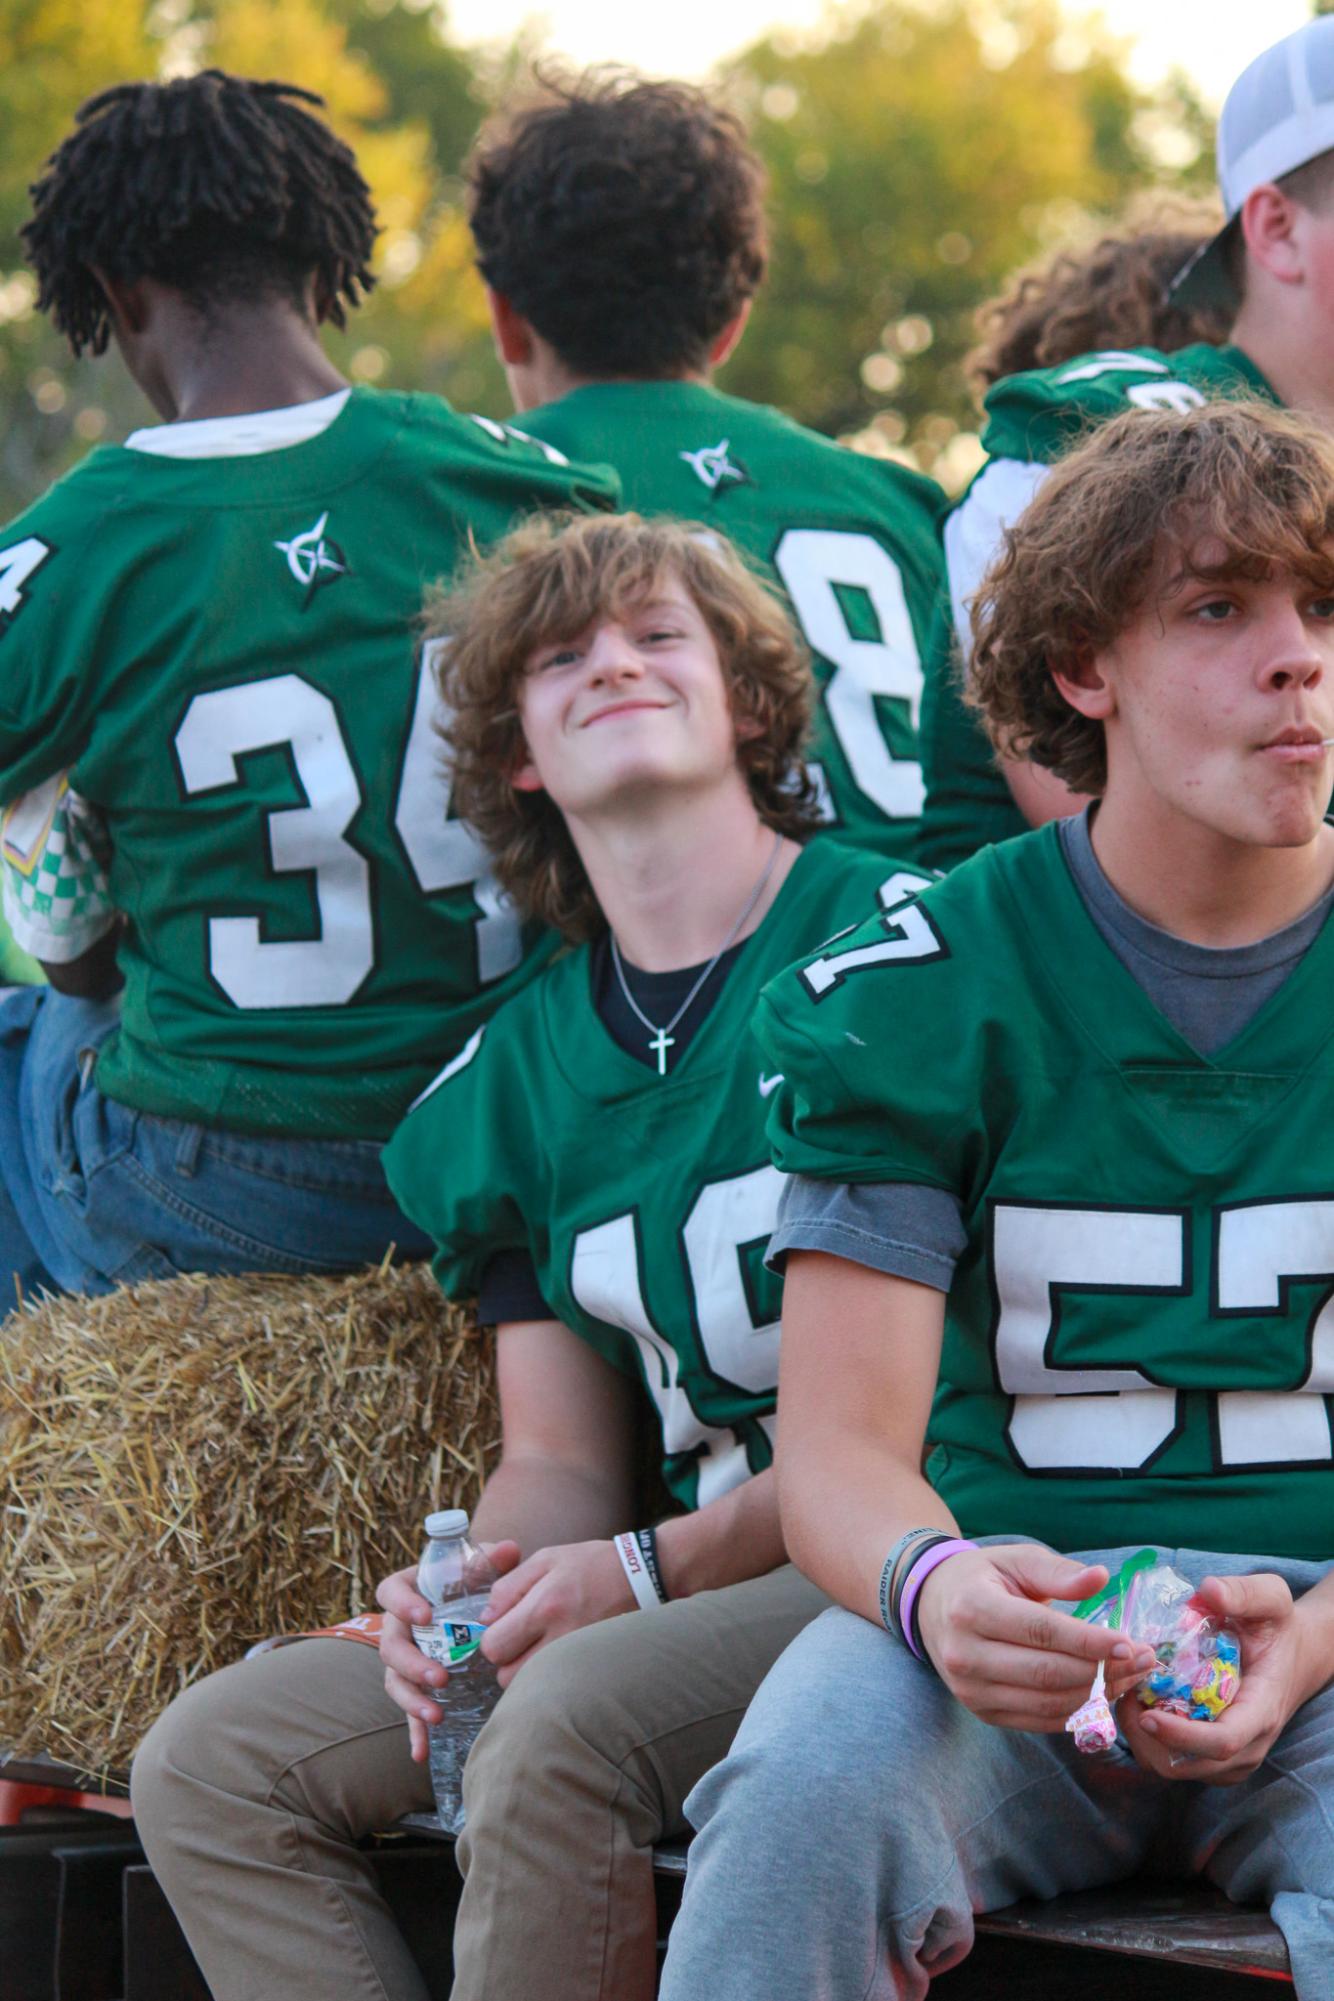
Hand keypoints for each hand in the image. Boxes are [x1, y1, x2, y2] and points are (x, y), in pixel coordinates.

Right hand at [376, 1542, 521, 1761]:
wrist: (476, 1600)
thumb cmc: (475, 1579)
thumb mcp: (482, 1566)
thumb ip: (493, 1559)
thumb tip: (510, 1550)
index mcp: (409, 1589)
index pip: (390, 1591)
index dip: (403, 1604)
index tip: (425, 1615)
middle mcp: (399, 1625)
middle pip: (390, 1645)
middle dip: (412, 1664)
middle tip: (440, 1676)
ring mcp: (405, 1658)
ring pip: (395, 1680)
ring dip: (412, 1701)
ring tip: (437, 1715)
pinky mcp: (416, 1685)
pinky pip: (409, 1710)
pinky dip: (414, 1731)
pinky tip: (422, 1752)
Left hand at [479, 1539, 636, 1685]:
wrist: (640, 1577)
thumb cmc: (590, 1564)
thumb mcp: (546, 1559)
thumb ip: (508, 1587)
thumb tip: (486, 1619)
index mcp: (545, 1605)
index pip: (494, 1645)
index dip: (491, 1637)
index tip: (503, 1626)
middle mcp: (560, 1637)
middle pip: (506, 1675)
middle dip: (507, 1659)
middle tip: (520, 1638)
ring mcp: (577, 1657)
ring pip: (528, 1687)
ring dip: (526, 1670)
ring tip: (539, 1646)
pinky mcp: (591, 1669)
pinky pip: (553, 1686)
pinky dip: (548, 1676)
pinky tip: (556, 1654)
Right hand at [914, 1544, 1156, 1729]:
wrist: (933, 1607)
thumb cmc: (983, 1579)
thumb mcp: (1015, 1561)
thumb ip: (1058, 1572)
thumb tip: (1101, 1579)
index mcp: (972, 1609)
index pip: (1041, 1632)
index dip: (1089, 1641)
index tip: (1131, 1643)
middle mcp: (966, 1655)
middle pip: (1048, 1673)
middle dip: (1104, 1670)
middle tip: (1145, 1659)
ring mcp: (972, 1691)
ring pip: (1049, 1702)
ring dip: (1099, 1694)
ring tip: (1132, 1674)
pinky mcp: (984, 1713)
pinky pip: (1042, 1720)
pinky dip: (1080, 1710)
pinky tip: (1105, 1691)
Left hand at [1119, 1572, 1303, 1785]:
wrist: (1293, 1656)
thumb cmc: (1277, 1627)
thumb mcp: (1271, 1598)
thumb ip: (1243, 1593)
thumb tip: (1209, 1590)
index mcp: (1261, 1711)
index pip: (1222, 1742)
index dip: (1180, 1735)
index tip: (1145, 1714)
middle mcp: (1248, 1745)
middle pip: (1189, 1764)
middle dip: (1148, 1737)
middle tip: (1122, 1693)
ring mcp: (1232, 1757)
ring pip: (1175, 1768)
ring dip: (1143, 1739)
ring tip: (1127, 1695)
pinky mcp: (1216, 1758)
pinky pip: (1175, 1762)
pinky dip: (1150, 1741)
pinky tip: (1140, 1704)